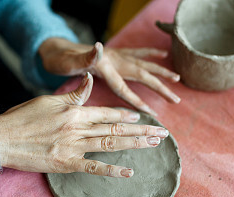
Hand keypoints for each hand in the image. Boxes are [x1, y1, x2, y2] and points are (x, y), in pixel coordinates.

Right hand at [0, 73, 168, 177]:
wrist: (2, 138)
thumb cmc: (23, 118)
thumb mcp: (48, 100)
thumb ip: (74, 94)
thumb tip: (90, 78)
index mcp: (74, 112)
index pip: (106, 113)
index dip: (125, 116)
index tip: (141, 118)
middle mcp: (78, 128)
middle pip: (114, 130)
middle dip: (141, 131)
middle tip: (162, 133)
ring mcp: (73, 147)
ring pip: (109, 145)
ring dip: (134, 145)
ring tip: (153, 145)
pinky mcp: (66, 163)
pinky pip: (93, 167)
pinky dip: (112, 169)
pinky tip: (129, 172)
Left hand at [38, 38, 180, 115]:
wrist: (56, 49)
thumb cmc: (60, 60)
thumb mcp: (68, 61)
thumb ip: (84, 57)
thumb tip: (99, 46)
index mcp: (104, 67)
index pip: (123, 87)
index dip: (137, 100)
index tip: (151, 114)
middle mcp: (113, 59)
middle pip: (141, 74)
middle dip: (159, 87)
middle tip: (176, 99)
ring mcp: (115, 55)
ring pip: (143, 63)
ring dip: (160, 71)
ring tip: (177, 77)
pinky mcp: (114, 53)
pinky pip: (136, 53)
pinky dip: (150, 53)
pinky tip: (163, 54)